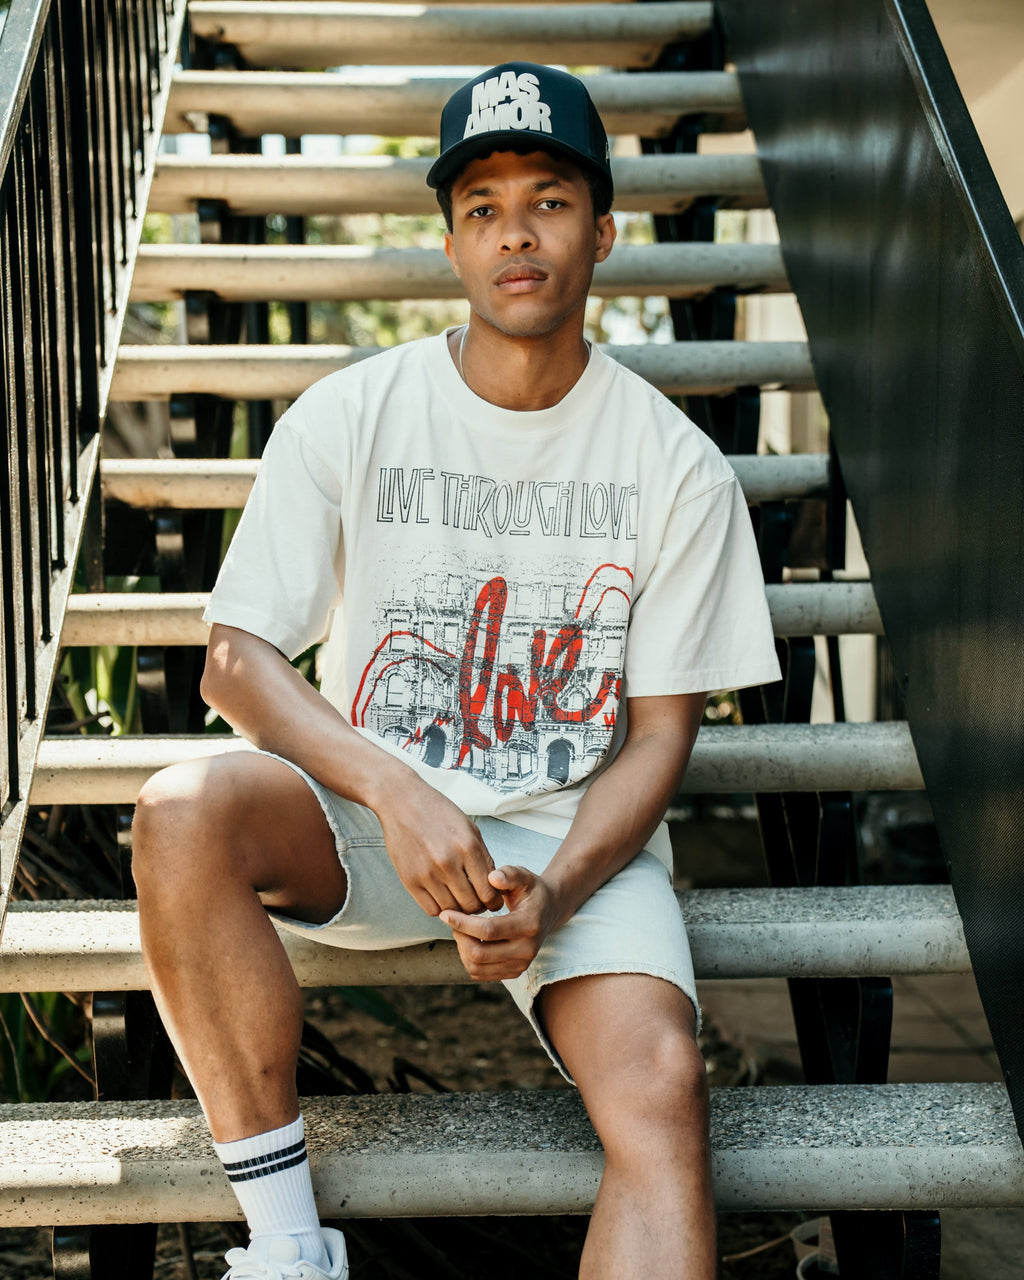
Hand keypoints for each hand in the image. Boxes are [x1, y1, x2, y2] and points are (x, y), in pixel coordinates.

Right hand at [377, 783, 504, 916]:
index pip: (489, 891)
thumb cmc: (438, 812)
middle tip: (477, 902)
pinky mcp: (409, 880)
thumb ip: (482, 857)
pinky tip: (442, 896)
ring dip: (459, 909)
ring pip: (452, 910)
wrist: (401, 801)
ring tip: (460, 899)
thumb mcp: (469, 828)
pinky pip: (430, 909)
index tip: (493, 901)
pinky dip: (440, 908)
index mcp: (468, 847)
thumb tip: (492, 884)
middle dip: (479, 907)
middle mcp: (448, 863)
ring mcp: (427, 873)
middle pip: (472, 905)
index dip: (494, 901)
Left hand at [440, 865, 560, 981]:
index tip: (446, 913)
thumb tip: (492, 877)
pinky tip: (468, 940)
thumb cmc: (531, 890)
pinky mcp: (514, 972)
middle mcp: (527, 950)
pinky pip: (480, 973)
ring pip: (477, 967)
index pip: (488, 931)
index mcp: (529, 925)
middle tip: (452, 920)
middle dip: (459, 936)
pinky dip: (467, 959)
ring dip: (461, 948)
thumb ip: (509, 874)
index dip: (463, 923)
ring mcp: (521, 964)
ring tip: (461, 929)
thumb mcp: (523, 876)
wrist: (548, 910)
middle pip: (480, 954)